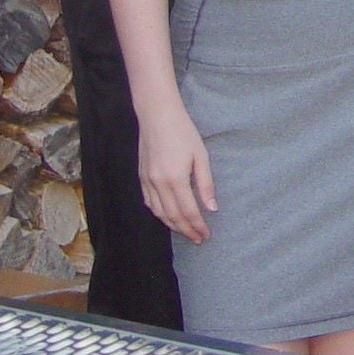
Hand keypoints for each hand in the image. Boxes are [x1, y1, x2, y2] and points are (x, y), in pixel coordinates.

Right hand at [138, 105, 215, 242]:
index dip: (197, 226)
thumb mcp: (201, 156)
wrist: (157, 116)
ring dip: (172, 225)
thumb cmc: (183, 132)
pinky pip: (149, 203)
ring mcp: (147, 181)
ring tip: (185, 231)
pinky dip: (159, 214)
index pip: (188, 212)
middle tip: (198, 239)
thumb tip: (212, 208)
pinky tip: (167, 216)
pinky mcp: (141, 177)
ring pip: (159, 213)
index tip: (205, 235)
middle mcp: (159, 184)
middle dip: (186, 230)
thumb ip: (206, 184)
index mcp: (176, 179)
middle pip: (173, 216)